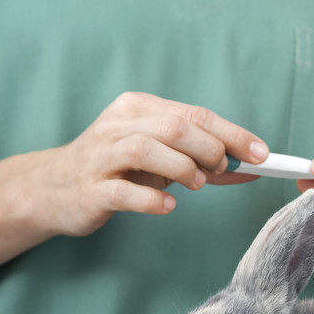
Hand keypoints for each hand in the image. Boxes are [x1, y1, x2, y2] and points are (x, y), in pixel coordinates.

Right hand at [33, 92, 267, 235]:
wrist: (53, 188)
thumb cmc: (116, 169)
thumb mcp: (159, 157)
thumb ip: (201, 159)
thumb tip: (252, 165)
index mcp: (138, 108)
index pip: (194, 114)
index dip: (232, 134)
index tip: (261, 154)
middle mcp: (118, 126)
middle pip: (174, 127)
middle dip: (209, 149)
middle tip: (220, 171)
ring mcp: (101, 157)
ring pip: (147, 150)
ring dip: (183, 168)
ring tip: (196, 184)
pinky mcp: (90, 190)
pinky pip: (123, 191)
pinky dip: (153, 199)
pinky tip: (168, 205)